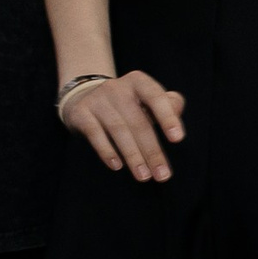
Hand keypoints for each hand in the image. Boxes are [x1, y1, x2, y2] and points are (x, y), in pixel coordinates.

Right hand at [62, 70, 185, 181]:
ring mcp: (96, 99)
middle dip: (152, 151)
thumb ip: (169, 104)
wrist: (83, 96)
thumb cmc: (126, 103)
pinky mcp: (80, 112)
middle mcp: (116, 87)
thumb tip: (176, 114)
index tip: (177, 139)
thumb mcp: (147, 98)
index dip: (167, 117)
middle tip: (161, 175)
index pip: (156, 97)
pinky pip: (94, 133)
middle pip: (138, 121)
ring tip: (143, 176)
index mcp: (138, 82)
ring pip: (118, 130)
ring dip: (133, 156)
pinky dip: (106, 150)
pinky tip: (117, 166)